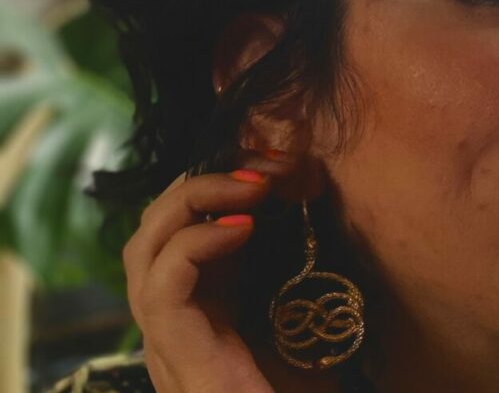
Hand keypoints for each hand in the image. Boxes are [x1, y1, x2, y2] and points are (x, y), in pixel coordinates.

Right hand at [122, 149, 320, 392]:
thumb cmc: (308, 382)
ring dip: (193, 201)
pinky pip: (161, 286)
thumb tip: (318, 192)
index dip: (217, 187)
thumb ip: (299, 260)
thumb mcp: (307, 307)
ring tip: (252, 187)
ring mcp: (170, 339)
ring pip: (142, 248)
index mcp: (205, 304)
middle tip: (263, 167)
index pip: (183, 228)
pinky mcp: (177, 356)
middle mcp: (178, 318)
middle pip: (153, 229)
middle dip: (202, 183)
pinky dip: (194, 243)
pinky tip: (241, 227)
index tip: (274, 165)